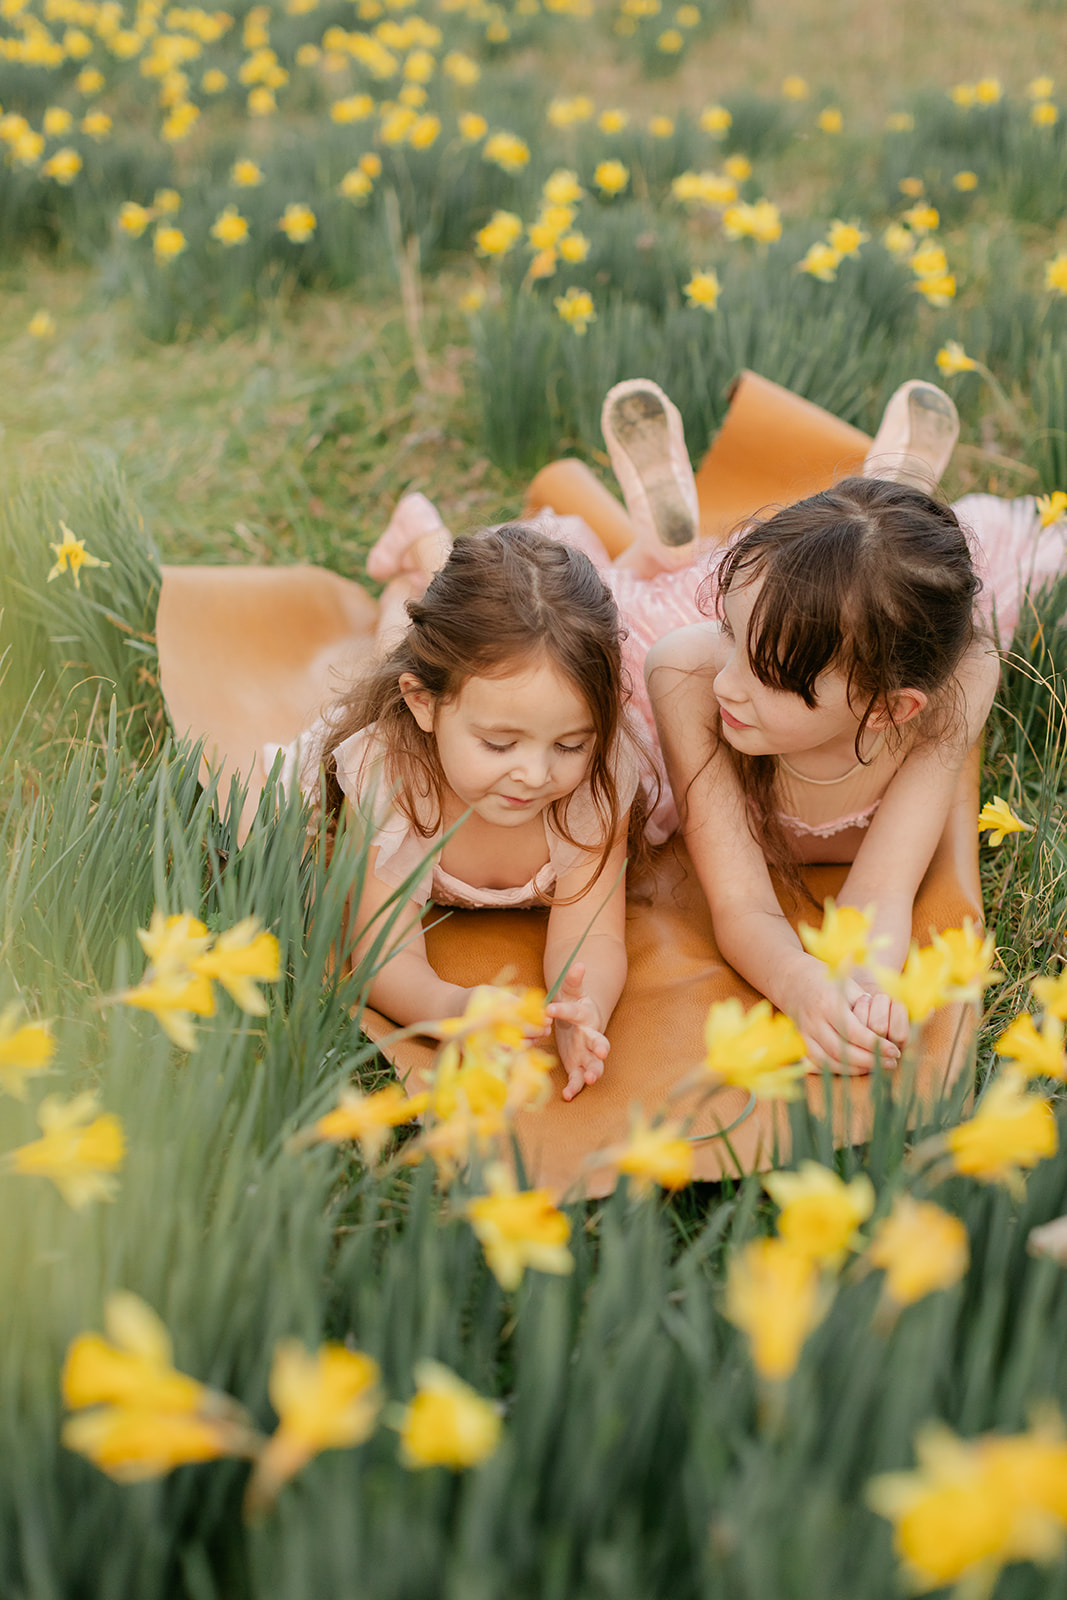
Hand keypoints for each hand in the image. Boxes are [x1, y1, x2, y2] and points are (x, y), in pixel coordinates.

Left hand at [544, 963, 609, 1101]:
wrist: (580, 1021)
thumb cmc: (573, 1004)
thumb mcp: (571, 991)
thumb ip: (573, 980)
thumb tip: (577, 964)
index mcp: (584, 1015)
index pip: (574, 1012)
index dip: (562, 1011)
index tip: (548, 1010)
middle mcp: (589, 1035)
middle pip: (598, 1041)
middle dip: (601, 1046)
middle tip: (602, 1051)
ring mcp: (586, 1052)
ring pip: (594, 1063)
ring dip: (594, 1071)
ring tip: (591, 1079)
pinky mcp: (578, 1065)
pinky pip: (578, 1078)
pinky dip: (574, 1086)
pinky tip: (567, 1095)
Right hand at [788, 969, 902, 1075]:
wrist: (793, 979)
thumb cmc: (826, 979)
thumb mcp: (847, 983)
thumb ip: (865, 1004)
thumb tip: (885, 1024)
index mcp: (828, 1003)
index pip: (854, 1032)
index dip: (875, 1045)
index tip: (894, 1050)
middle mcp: (815, 1021)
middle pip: (842, 1050)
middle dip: (869, 1060)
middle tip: (891, 1063)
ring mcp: (806, 1033)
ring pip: (830, 1061)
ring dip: (856, 1069)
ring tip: (878, 1067)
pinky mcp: (802, 1041)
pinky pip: (820, 1062)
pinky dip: (839, 1069)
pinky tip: (857, 1068)